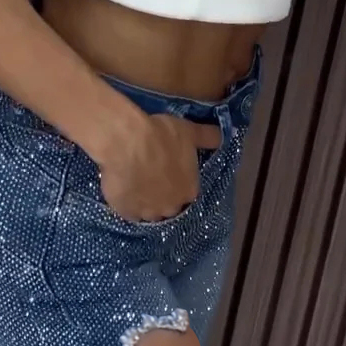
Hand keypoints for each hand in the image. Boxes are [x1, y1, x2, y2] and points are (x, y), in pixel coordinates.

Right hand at [98, 112, 221, 222]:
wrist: (126, 144)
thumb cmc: (161, 136)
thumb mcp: (189, 131)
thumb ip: (207, 137)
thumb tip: (222, 136)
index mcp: (189, 191)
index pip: (187, 192)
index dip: (178, 181)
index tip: (168, 170)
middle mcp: (172, 208)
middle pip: (169, 205)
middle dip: (163, 195)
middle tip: (151, 176)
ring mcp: (148, 213)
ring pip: (148, 211)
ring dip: (145, 202)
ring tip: (135, 183)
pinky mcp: (127, 214)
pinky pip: (129, 212)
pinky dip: (127, 203)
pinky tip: (123, 188)